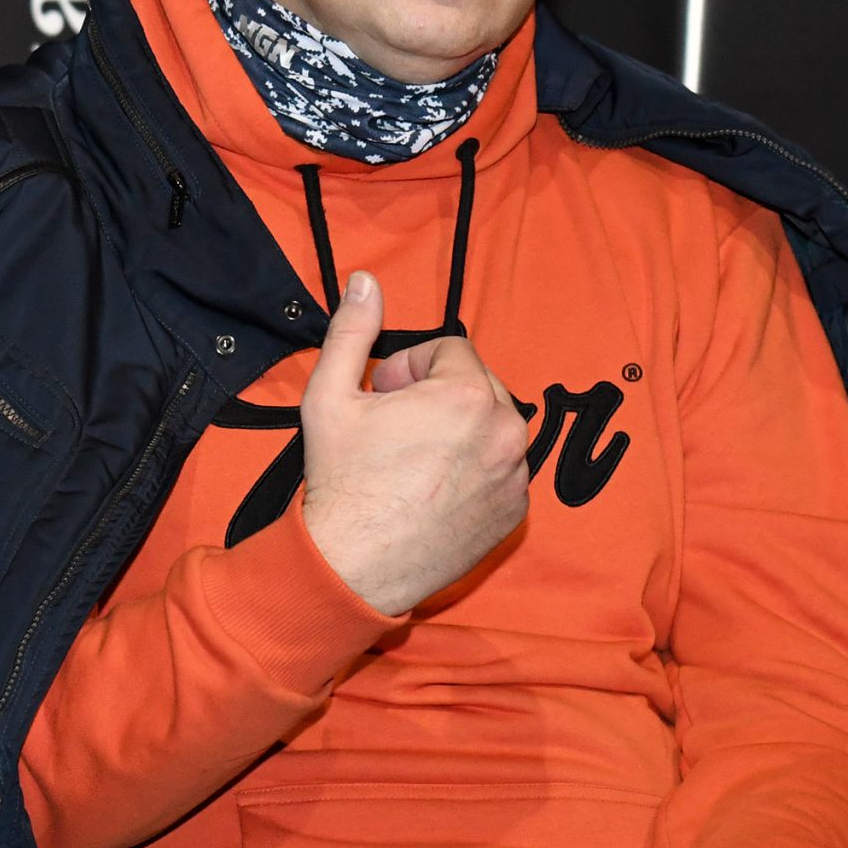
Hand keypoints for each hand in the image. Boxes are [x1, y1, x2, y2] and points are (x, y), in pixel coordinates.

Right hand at [298, 270, 530, 615]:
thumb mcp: (331, 395)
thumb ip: (352, 329)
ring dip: (458, 429)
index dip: (410, 367)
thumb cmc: (342, 481)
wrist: (354, 567)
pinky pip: (501, 466)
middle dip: (438, 394)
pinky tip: (433, 489)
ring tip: (413, 458)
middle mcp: (505, 432)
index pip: (451, 349)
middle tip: (395, 426)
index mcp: (467, 395)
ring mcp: (515, 475)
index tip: (383, 396)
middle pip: (476, 383)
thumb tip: (366, 281)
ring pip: (491, 424)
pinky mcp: (515, 511)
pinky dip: (474, 467)